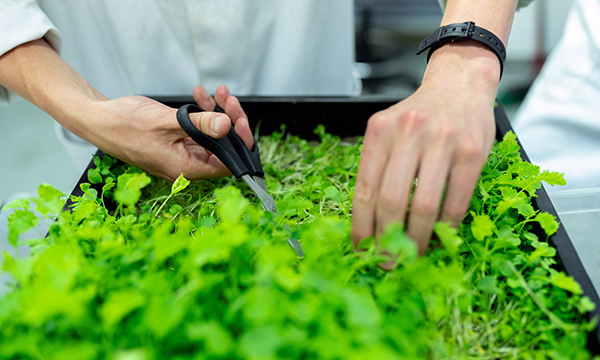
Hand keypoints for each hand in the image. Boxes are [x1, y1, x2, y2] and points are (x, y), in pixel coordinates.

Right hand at [88, 85, 252, 181]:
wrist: (98, 119)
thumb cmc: (124, 124)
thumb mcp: (167, 121)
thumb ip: (199, 124)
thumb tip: (227, 126)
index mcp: (186, 168)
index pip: (228, 164)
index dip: (239, 143)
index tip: (240, 120)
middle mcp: (186, 165)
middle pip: (223, 148)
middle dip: (229, 121)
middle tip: (228, 99)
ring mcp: (181, 154)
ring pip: (212, 137)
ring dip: (217, 113)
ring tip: (216, 92)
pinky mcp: (177, 143)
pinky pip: (198, 131)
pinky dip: (202, 114)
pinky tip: (200, 96)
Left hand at [351, 42, 497, 255]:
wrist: (458, 84)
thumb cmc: (419, 117)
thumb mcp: (389, 131)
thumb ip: (378, 168)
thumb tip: (369, 223)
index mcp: (379, 131)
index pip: (364, 189)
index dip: (361, 226)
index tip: (361, 248)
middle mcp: (408, 133)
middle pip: (391, 201)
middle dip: (387, 239)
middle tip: (387, 260)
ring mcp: (442, 140)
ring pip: (425, 205)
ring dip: (417, 239)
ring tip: (412, 255)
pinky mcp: (472, 151)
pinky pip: (456, 200)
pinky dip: (445, 226)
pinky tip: (439, 236)